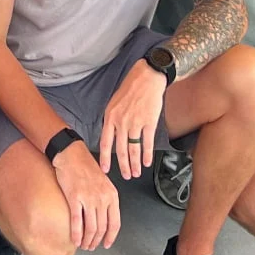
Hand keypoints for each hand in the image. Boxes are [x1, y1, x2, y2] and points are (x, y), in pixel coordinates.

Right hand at [52, 138, 120, 249]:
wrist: (71, 153)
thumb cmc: (85, 166)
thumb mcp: (103, 182)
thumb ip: (106, 199)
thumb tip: (104, 218)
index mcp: (112, 194)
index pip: (115, 223)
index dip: (110, 237)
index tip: (106, 244)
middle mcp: (102, 197)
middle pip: (102, 228)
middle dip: (96, 241)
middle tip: (90, 246)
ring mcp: (89, 198)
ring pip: (90, 228)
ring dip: (86, 241)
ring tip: (83, 245)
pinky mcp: (74, 198)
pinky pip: (77, 222)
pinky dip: (76, 235)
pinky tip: (75, 241)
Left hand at [98, 60, 164, 180]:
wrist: (147, 77)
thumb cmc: (130, 87)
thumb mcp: (114, 102)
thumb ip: (112, 119)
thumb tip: (111, 135)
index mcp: (110, 116)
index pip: (105, 143)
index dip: (105, 158)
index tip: (105, 170)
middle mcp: (122, 122)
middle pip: (120, 150)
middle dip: (123, 166)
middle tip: (126, 176)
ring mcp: (136, 123)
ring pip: (134, 149)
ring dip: (135, 164)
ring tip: (136, 173)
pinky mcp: (149, 122)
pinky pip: (147, 143)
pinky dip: (147, 155)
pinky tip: (147, 162)